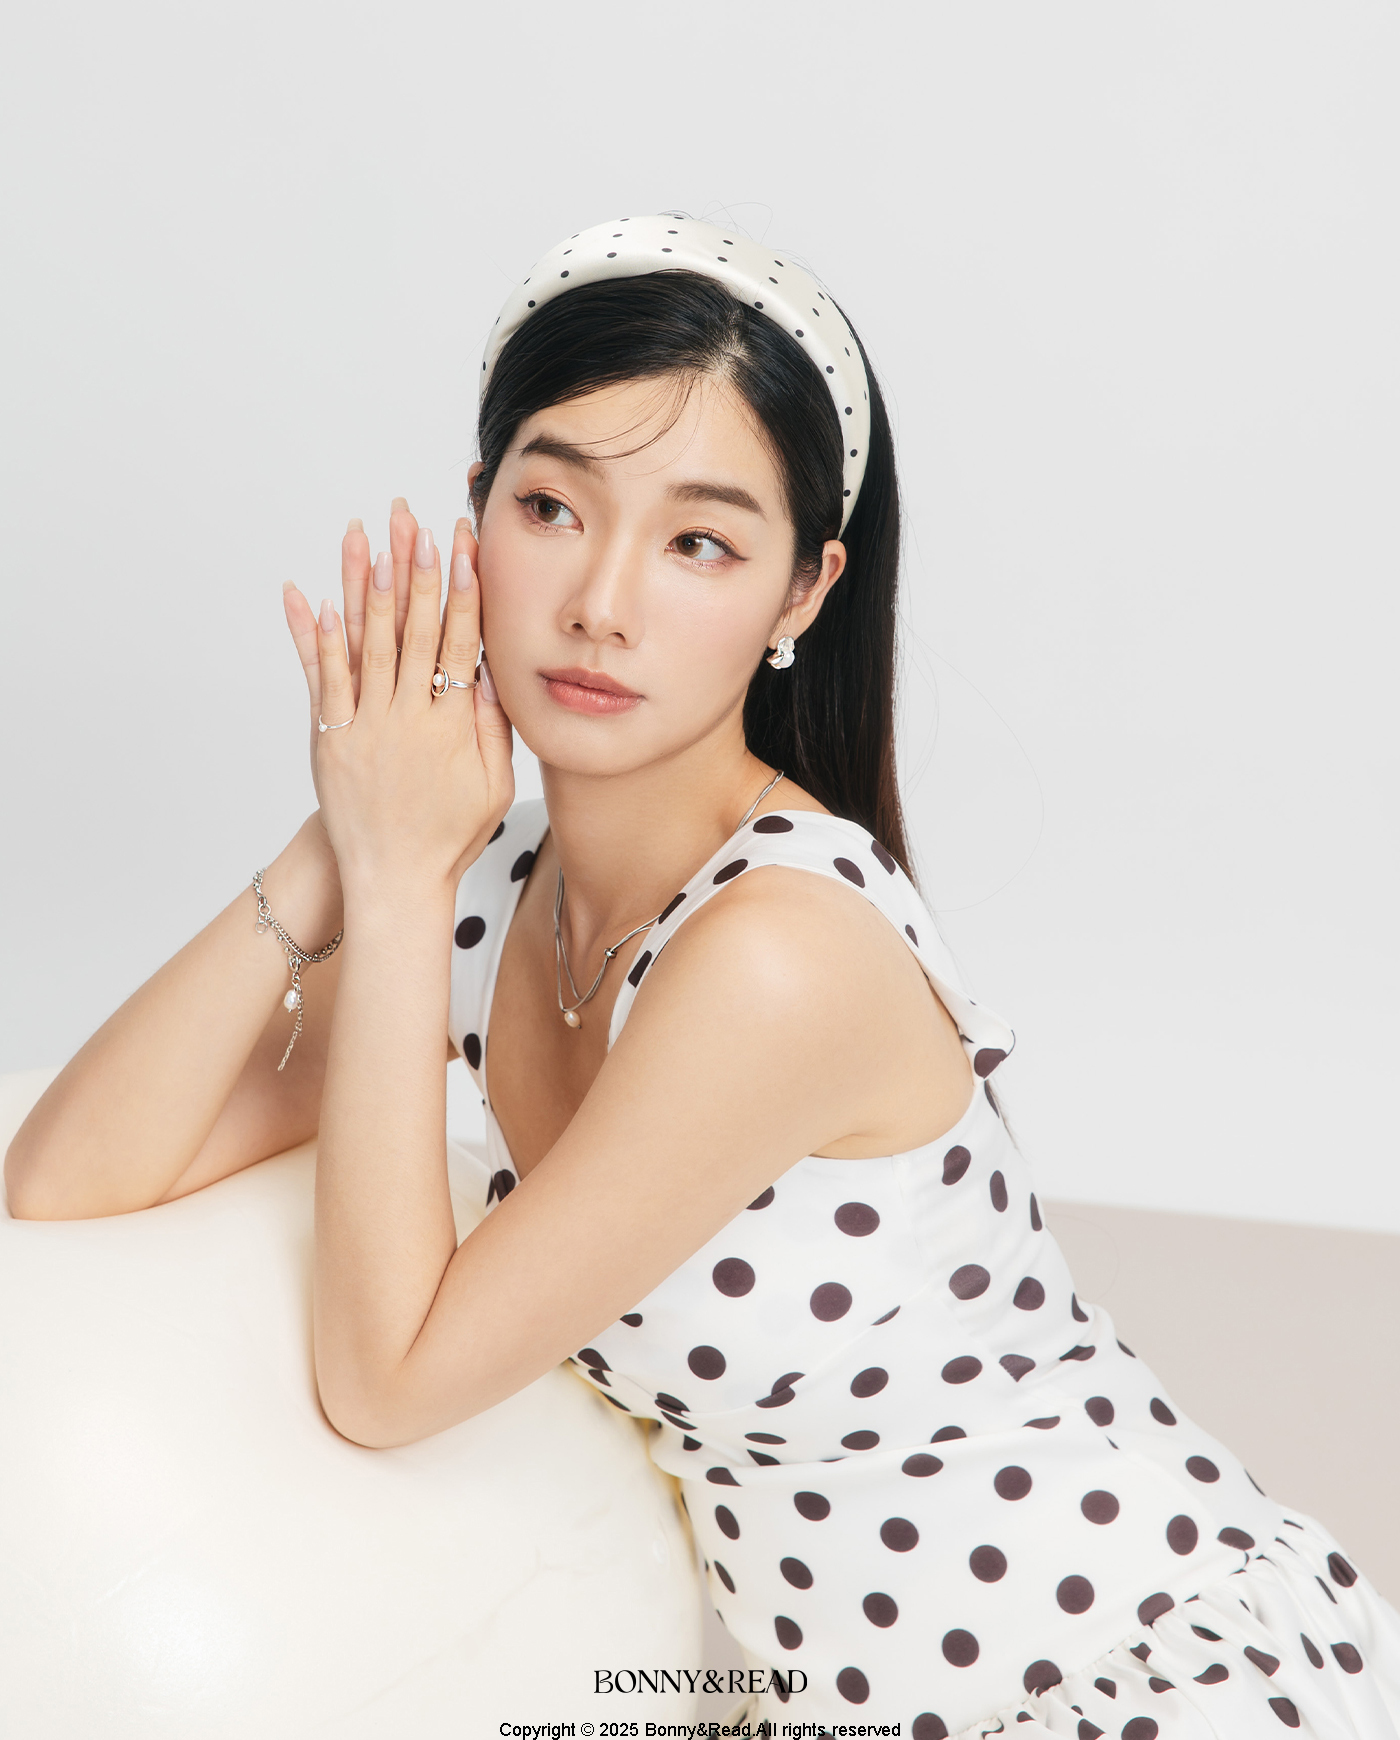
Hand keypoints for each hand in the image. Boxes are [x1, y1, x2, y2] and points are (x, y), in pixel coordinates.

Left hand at [282, 506, 514, 900]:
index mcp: (455, 725)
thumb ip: (494, 728)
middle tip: (411, 519)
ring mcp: (367, 726)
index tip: (460, 544)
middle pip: (414, 629)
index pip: (462, 640)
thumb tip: (491, 670)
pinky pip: (323, 680)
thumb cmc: (450, 836)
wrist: (395, 880)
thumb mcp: (495, 786)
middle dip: (414, 568)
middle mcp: (409, 718)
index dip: (462, 588)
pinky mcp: (332, 738)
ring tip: (366, 539)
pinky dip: (316, 638)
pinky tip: (311, 598)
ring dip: (366, 587)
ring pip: (367, 643)